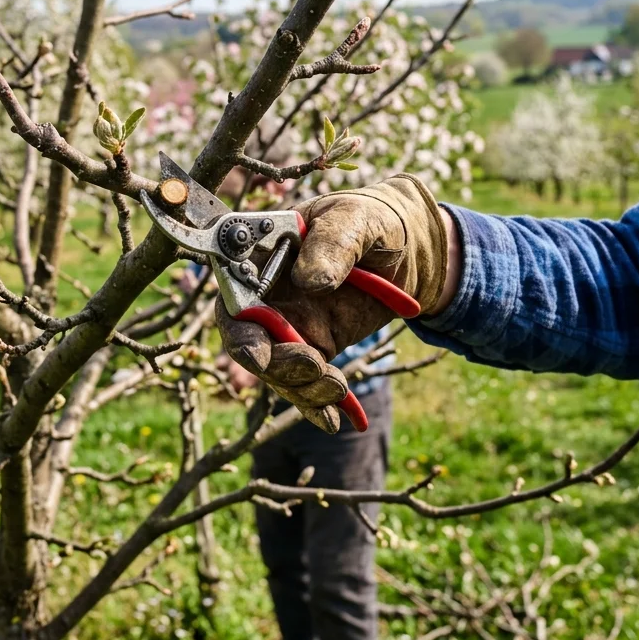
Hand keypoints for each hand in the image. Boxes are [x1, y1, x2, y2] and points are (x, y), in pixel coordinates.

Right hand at [215, 174, 456, 432]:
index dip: (237, 325)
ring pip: (275, 367)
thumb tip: (311, 281)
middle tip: (312, 366)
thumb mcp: (356, 219)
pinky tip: (334, 420)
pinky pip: (303, 381)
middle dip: (272, 364)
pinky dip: (316, 404)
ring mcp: (287, 322)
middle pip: (246, 338)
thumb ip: (333, 243)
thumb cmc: (372, 219)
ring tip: (338, 388)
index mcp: (262, 252)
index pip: (231, 289)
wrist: (407, 249)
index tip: (259, 354)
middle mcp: (265, 291)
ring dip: (301, 385)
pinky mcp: (312, 346)